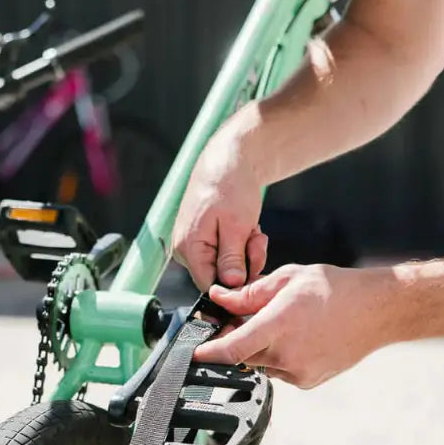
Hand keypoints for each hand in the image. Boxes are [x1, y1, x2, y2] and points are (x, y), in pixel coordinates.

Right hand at [172, 119, 266, 290]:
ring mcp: (195, 244)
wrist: (231, 158)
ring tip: (253, 230)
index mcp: (188, 247)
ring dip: (246, 253)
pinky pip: (227, 253)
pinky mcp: (206, 238)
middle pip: (219, 277)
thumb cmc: (231, 186)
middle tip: (256, 240)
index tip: (255, 272)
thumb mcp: (237, 226)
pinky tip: (248, 227)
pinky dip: (242, 244)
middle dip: (244, 264)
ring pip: (226, 266)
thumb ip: (232, 259)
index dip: (234, 285)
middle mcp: (186, 249)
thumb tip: (231, 286)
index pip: (208, 286)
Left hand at [193, 264, 399, 388]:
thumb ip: (249, 294)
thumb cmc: (337, 290)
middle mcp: (287, 354)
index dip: (208, 353)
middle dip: (236, 339)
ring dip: (259, 347)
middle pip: (242, 355)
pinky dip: (278, 356)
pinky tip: (298, 337)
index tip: (194, 353)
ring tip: (282, 324)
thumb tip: (220, 299)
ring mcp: (298, 372)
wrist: (378, 311)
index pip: (231, 348)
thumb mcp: (288, 280)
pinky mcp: (307, 381)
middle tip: (242, 319)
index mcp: (280, 325)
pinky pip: (279, 370)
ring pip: (260, 363)